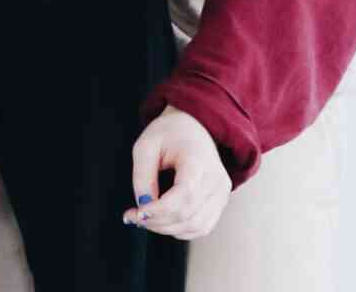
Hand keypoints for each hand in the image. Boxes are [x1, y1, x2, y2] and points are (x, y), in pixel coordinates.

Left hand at [123, 106, 231, 240]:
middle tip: (133, 217)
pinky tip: (163, 221)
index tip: (135, 213)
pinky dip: (181, 230)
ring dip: (167, 229)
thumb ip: (143, 176)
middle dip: (157, 222)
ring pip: (196, 226)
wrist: (195, 126)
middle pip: (189, 215)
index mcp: (198, 161)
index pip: (184, 195)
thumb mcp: (146, 146)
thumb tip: (143, 206)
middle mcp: (216, 180)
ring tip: (146, 219)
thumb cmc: (169, 133)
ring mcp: (222, 193)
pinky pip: (202, 227)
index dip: (158, 211)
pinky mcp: (220, 202)